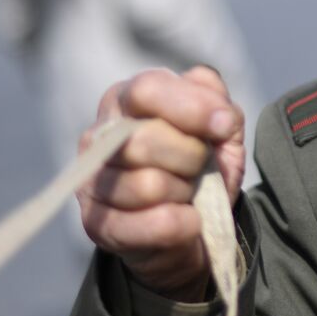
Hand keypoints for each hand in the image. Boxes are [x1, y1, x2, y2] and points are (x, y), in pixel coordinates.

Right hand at [76, 66, 244, 301]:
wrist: (191, 224)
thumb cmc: (199, 165)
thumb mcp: (218, 128)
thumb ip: (217, 102)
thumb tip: (220, 114)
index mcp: (124, 100)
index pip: (146, 90)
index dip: (191, 107)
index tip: (224, 126)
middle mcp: (99, 136)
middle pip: (144, 140)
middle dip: (190, 157)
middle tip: (201, 167)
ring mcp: (92, 182)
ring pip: (147, 186)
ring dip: (185, 192)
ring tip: (188, 193)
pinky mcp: (97, 225)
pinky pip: (153, 224)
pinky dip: (184, 224)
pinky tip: (188, 220)